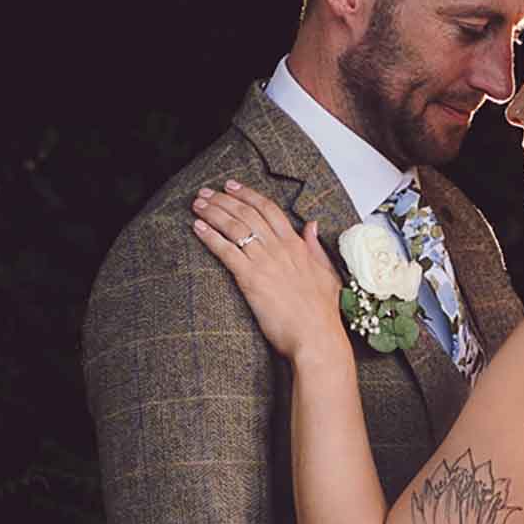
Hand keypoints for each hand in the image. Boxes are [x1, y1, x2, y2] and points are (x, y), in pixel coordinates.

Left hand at [190, 178, 344, 361]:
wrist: (316, 337)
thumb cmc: (322, 313)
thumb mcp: (326, 274)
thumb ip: (316, 247)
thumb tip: (312, 224)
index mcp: (297, 246)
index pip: (269, 209)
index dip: (248, 195)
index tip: (231, 186)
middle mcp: (280, 248)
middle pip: (247, 213)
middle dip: (224, 199)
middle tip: (206, 192)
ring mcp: (265, 262)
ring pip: (235, 227)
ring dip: (213, 212)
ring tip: (198, 204)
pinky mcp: (251, 279)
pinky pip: (226, 251)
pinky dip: (210, 237)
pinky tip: (197, 228)